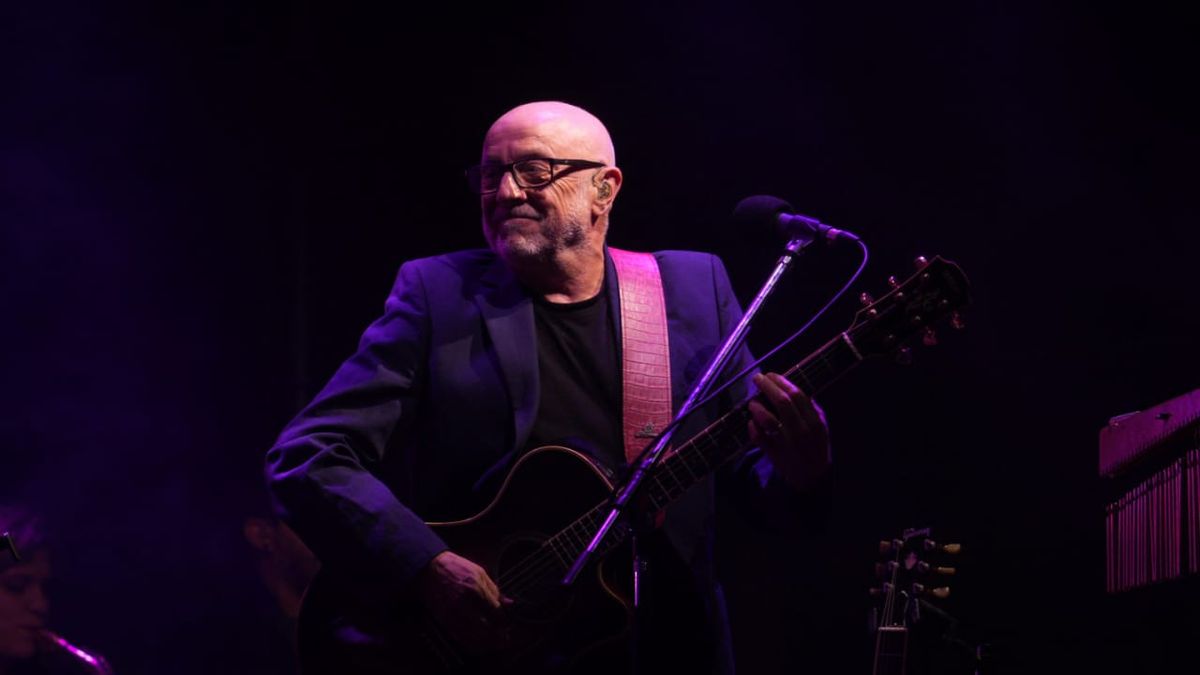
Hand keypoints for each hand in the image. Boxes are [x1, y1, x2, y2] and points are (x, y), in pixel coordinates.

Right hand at [415, 550, 511, 650]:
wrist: (430, 570)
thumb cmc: (456, 568)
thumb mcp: (479, 573)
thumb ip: (495, 590)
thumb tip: (509, 604)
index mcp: (476, 589)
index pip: (496, 613)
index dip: (505, 621)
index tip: (508, 623)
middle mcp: (465, 604)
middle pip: (487, 629)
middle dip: (499, 636)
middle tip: (506, 638)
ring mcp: (453, 614)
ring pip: (474, 638)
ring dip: (488, 644)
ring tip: (496, 643)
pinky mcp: (445, 621)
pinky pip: (461, 639)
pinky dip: (473, 645)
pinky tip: (481, 644)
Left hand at [747, 372, 831, 490]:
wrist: (812, 478)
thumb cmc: (816, 447)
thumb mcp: (821, 426)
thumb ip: (811, 408)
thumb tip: (792, 387)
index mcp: (814, 421)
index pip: (797, 394)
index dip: (781, 381)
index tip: (771, 374)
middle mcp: (801, 431)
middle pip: (781, 402)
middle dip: (766, 386)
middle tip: (757, 378)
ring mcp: (786, 443)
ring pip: (767, 419)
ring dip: (756, 407)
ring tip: (753, 402)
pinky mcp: (774, 454)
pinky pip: (758, 437)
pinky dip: (752, 427)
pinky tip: (751, 422)